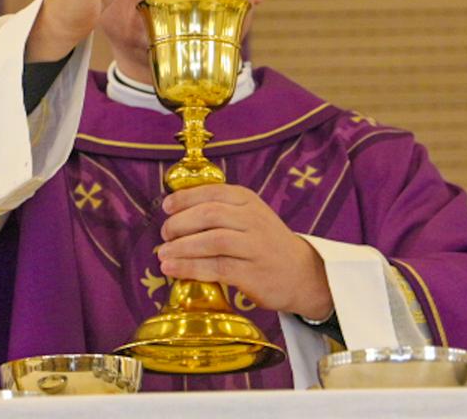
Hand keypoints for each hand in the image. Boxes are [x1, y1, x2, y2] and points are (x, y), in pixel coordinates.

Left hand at [157, 184, 332, 318]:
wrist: (303, 273)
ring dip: (181, 248)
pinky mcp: (253, 273)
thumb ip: (220, 210)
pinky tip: (173, 269)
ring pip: (211, 241)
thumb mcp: (249, 216)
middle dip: (179, 224)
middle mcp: (253, 219)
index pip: (211, 192)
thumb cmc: (266, 243)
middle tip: (164, 235)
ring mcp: (255, 246)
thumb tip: (174, 212)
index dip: (184, 198)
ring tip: (163, 255)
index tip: (166, 207)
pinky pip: (216, 268)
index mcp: (248, 200)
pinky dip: (190, 268)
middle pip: (209, 215)